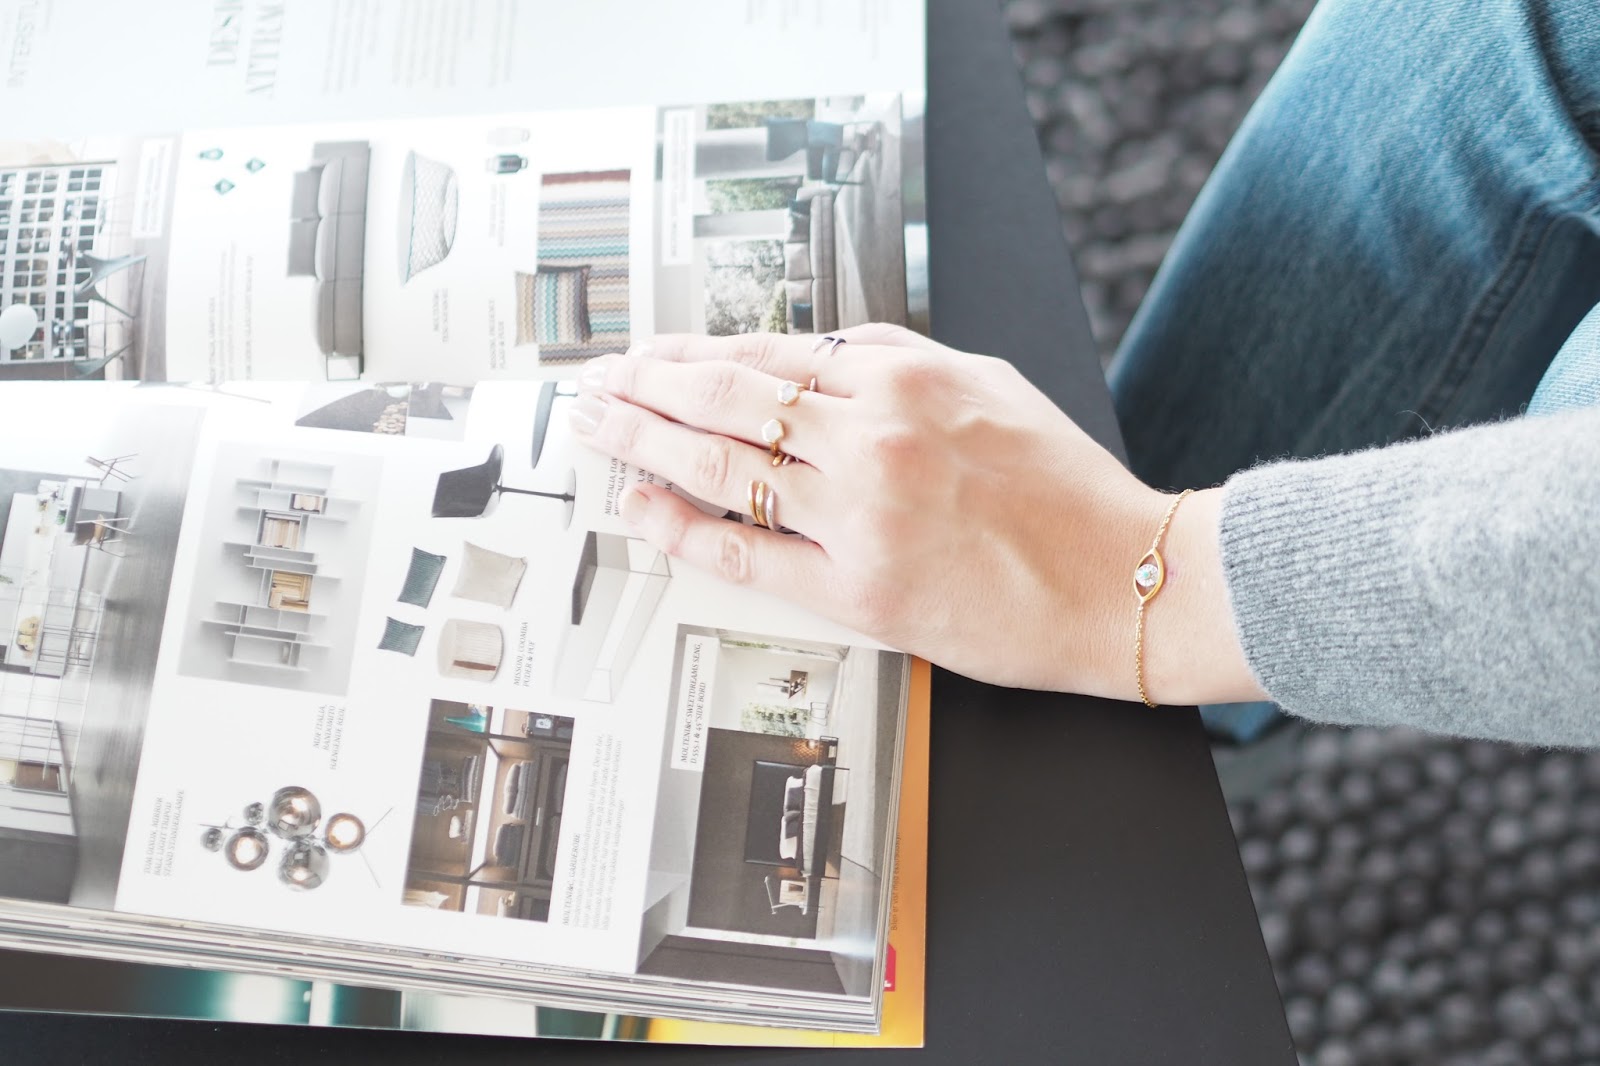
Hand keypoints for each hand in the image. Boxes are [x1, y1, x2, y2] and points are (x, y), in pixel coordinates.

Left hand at [569, 325, 1261, 703]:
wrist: (1126, 582)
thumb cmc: (1065, 488)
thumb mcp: (988, 381)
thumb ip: (893, 356)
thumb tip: (808, 350)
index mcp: (903, 378)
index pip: (766, 354)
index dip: (690, 353)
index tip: (648, 354)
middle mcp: (872, 438)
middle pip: (726, 400)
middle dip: (645, 387)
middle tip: (595, 384)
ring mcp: (861, 516)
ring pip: (723, 467)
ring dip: (645, 443)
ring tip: (597, 430)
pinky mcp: (860, 590)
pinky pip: (746, 552)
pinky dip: (683, 528)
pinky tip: (642, 508)